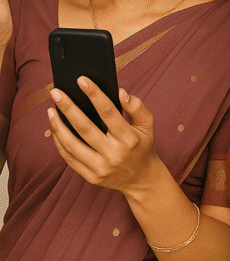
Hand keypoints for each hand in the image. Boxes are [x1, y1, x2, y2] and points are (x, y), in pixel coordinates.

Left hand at [47, 77, 161, 198]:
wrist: (142, 180)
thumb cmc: (142, 147)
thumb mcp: (148, 126)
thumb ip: (137, 107)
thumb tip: (120, 92)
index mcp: (130, 139)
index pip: (109, 112)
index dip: (94, 94)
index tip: (81, 80)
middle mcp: (114, 154)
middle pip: (85, 128)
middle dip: (68, 108)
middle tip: (56, 92)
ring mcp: (101, 167)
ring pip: (72, 144)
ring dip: (57, 126)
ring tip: (51, 110)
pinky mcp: (91, 177)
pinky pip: (69, 158)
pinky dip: (59, 142)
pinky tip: (55, 128)